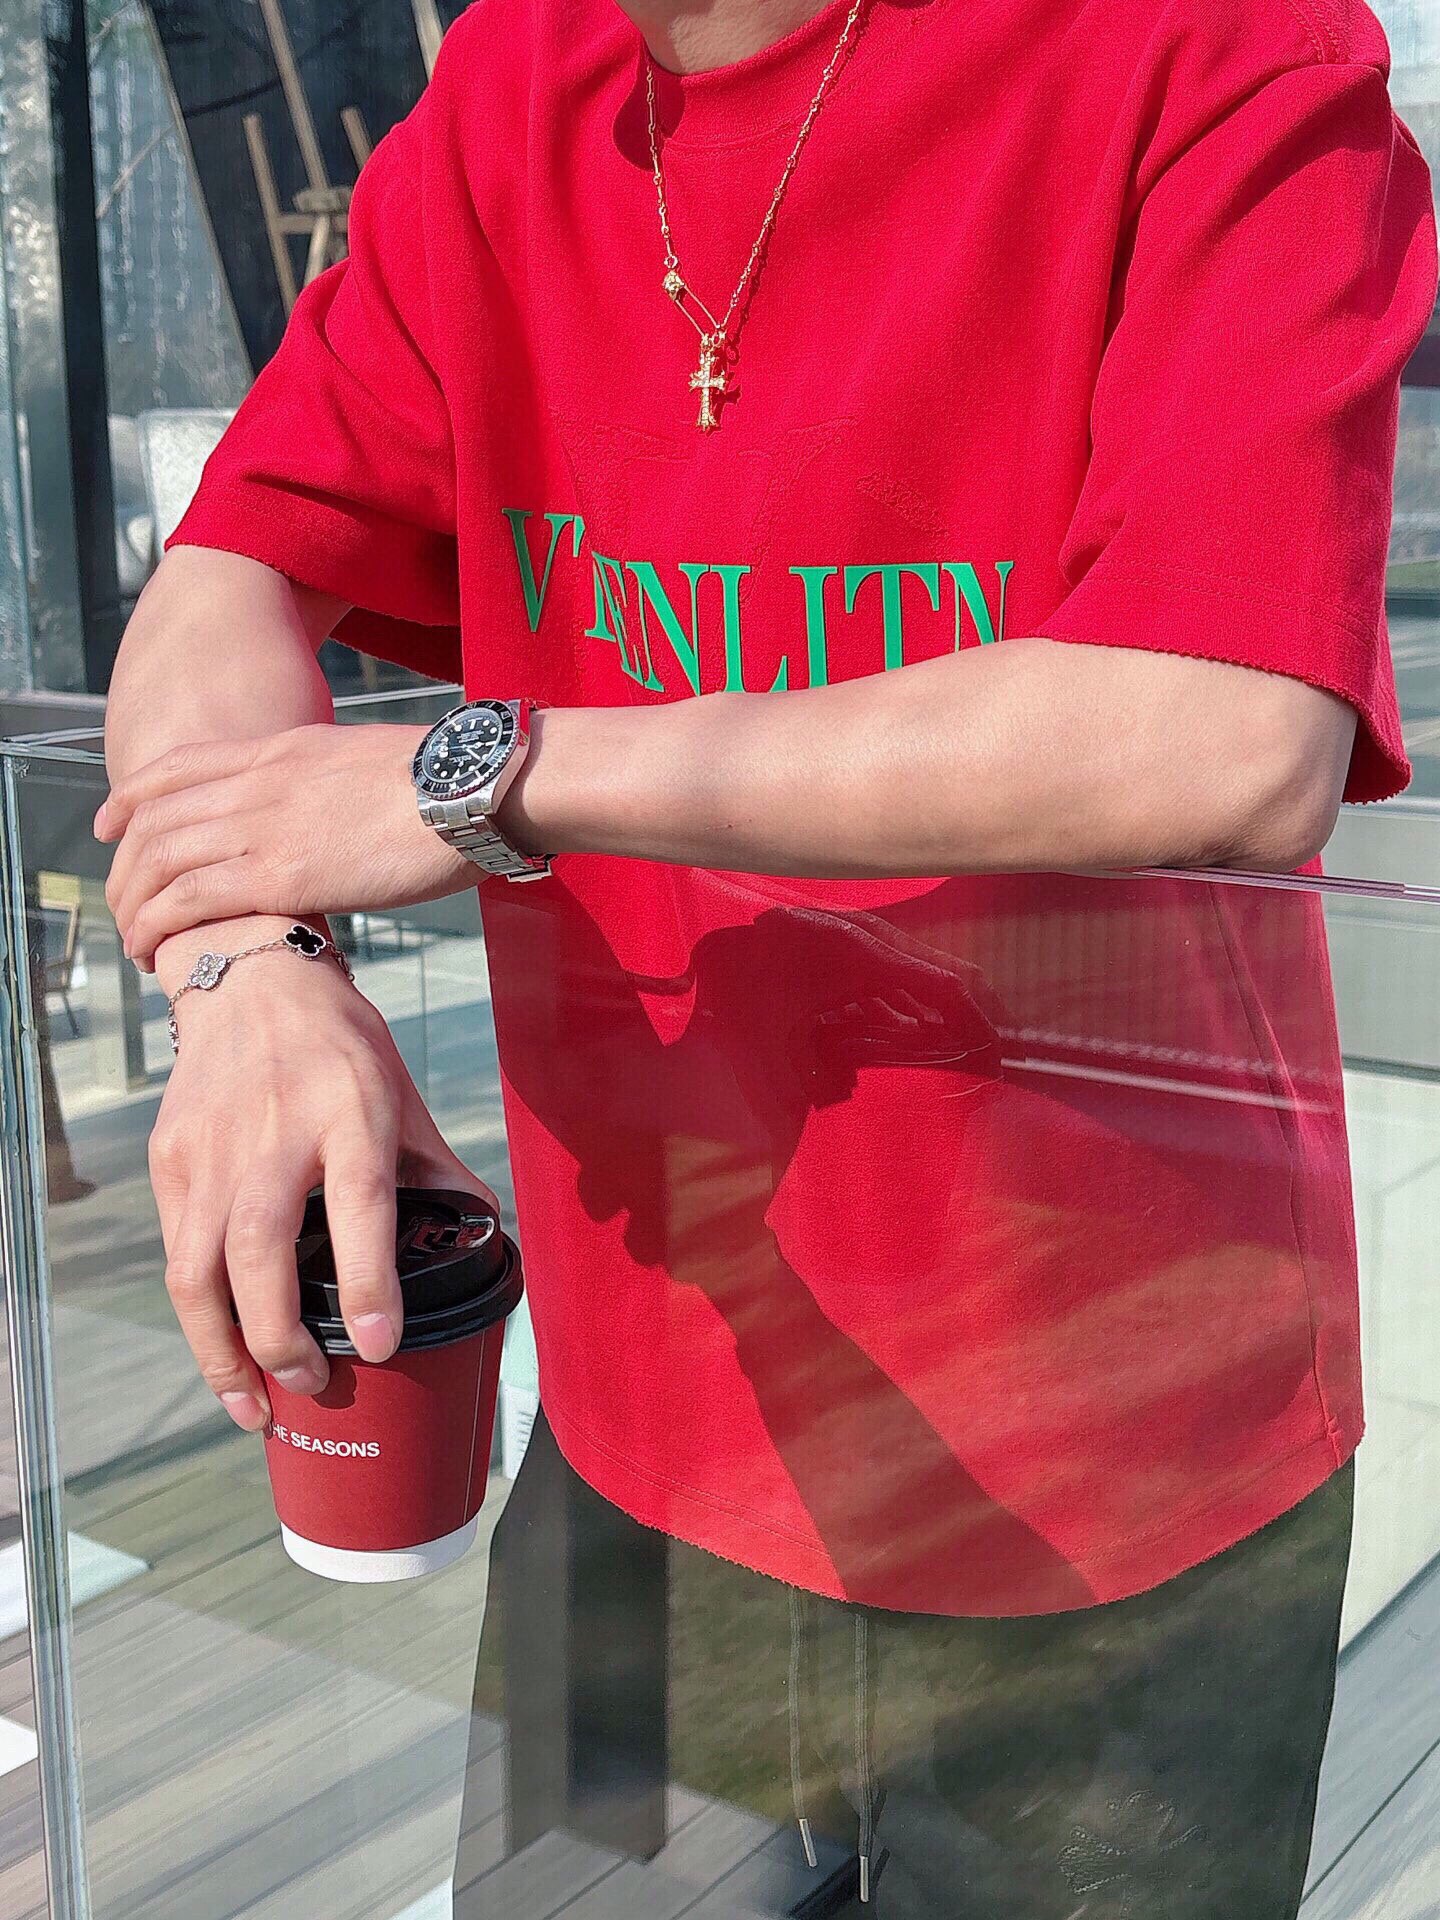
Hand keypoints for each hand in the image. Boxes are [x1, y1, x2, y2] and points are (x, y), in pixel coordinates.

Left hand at [96, 724, 477, 968]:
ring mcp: (264, 825)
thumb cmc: (447, 784)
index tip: (109, 824)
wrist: (470, 788)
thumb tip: (333, 816)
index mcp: (280, 750)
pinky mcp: (281, 873)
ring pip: (161, 861)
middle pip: (156, 819)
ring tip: (131, 941)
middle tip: (120, 905)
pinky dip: (158, 925)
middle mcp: (258, 782)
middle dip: (125, 867)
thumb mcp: (368, 764)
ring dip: (134, 904)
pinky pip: (191, 898)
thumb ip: (330, 786)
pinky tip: (153, 952)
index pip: (180, 767)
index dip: (131, 797)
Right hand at [149, 922, 499, 1431]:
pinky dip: (200, 1315)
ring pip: (197, 1267)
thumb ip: (438, 1172)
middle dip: (279, 1336)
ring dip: (223, 1350)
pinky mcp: (170, 1160)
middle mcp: (274, 1133)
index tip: (378, 1346)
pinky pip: (177, 1252)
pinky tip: (226, 1353)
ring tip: (254, 1407)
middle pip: (259, 1249)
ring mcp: (211, 1149)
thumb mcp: (404, 1098)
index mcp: (350, 1113)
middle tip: (313, 1386)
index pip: (360, 1206)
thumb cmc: (339, 1047)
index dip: (367, 1283)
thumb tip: (486, 1237)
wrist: (250, 979)